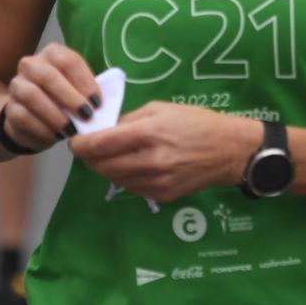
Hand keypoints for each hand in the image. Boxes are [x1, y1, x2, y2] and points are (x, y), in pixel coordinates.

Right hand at [3, 43, 103, 153]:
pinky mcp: (10, 109)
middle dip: (70, 97)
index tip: (98, 103)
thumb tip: (106, 105)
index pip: (68, 60)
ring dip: (55, 114)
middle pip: (47, 75)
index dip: (85, 82)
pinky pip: (23, 117)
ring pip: (32, 95)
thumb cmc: (64, 101)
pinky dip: (42, 129)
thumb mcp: (79, 92)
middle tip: (86, 115)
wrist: (34, 118)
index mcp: (52, 54)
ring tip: (71, 130)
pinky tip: (56, 136)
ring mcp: (17, 86)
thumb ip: (89, 93)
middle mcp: (31, 65)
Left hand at [69, 103, 250, 202]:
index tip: (75, 141)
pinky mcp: (162, 195)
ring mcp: (156, 182)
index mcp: (148, 134)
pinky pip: (131, 187)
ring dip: (105, 168)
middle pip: (102, 166)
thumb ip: (129, 120)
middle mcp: (150, 161)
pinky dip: (124, 176)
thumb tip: (103, 130)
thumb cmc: (196, 122)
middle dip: (89, 158)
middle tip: (88, 149)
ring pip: (114, 179)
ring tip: (110, 155)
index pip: (100, 145)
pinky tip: (132, 165)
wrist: (229, 151)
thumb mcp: (160, 109)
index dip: (81, 145)